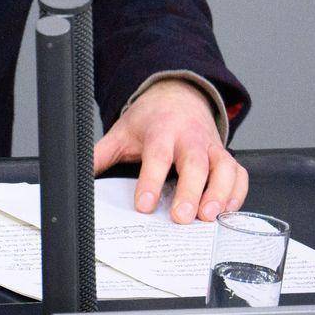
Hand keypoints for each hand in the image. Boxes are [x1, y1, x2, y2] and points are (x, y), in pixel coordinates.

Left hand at [92, 79, 246, 223]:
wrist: (178, 96)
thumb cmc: (151, 119)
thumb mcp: (122, 132)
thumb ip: (100, 155)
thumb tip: (75, 175)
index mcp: (161, 131)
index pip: (157, 155)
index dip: (151, 180)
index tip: (145, 205)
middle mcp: (190, 138)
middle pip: (195, 163)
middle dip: (191, 191)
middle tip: (182, 218)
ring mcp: (211, 147)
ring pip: (224, 168)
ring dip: (220, 194)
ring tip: (209, 218)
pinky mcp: (226, 157)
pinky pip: (239, 175)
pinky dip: (238, 194)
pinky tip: (227, 213)